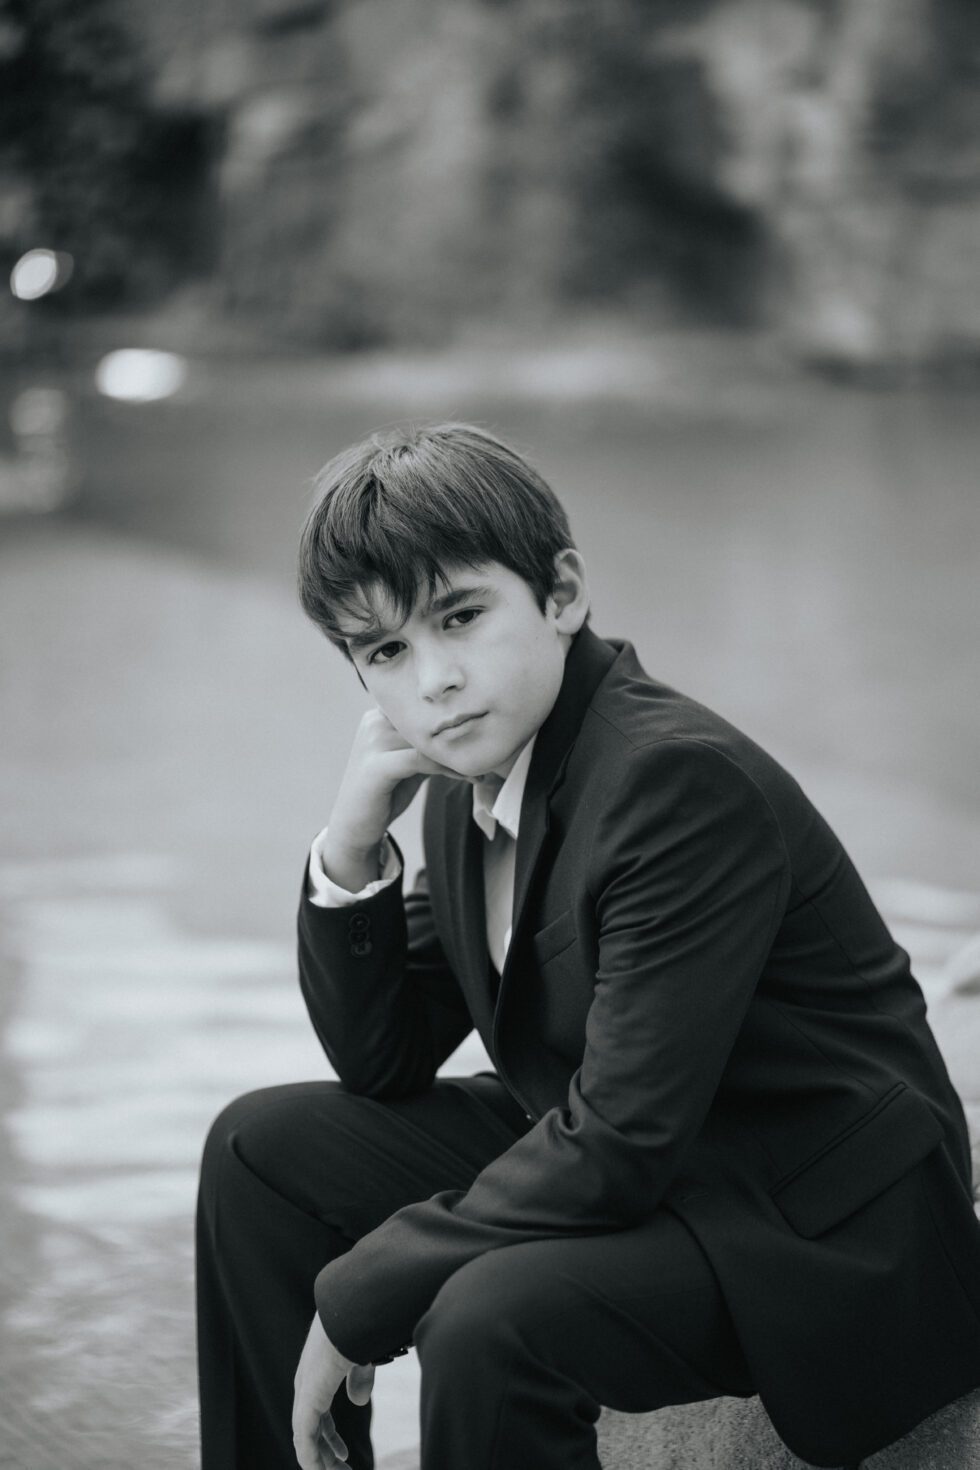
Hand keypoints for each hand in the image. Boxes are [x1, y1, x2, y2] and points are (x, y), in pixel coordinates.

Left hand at [292, 1313, 374, 1468]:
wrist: (351, 1311)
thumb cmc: (359, 1325)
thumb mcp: (362, 1355)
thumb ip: (359, 1377)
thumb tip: (358, 1401)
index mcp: (317, 1372)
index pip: (317, 1414)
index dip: (329, 1438)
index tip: (343, 1454)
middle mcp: (307, 1384)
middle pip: (311, 1430)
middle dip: (326, 1455)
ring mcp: (305, 1393)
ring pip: (305, 1439)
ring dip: (320, 1462)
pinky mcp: (308, 1401)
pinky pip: (304, 1439)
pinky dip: (311, 1459)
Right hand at [324, 708, 467, 888]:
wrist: (354, 826)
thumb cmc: (385, 792)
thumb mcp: (410, 761)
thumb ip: (429, 745)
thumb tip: (467, 735)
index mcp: (380, 715)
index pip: (425, 708)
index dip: (454, 720)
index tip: (483, 734)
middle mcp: (374, 722)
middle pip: (428, 721)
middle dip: (461, 736)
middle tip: (490, 752)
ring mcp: (372, 742)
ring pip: (428, 739)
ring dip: (458, 754)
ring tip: (482, 768)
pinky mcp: (376, 766)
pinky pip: (421, 760)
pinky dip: (448, 768)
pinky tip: (467, 777)